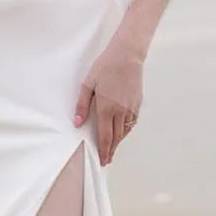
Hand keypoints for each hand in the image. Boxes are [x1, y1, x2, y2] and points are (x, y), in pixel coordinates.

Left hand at [73, 48, 143, 164]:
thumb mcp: (88, 84)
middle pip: (116, 137)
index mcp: (106, 108)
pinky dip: (126, 131)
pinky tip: (122, 133)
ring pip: (125, 131)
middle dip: (111, 150)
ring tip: (112, 149)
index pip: (105, 136)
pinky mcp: (137, 103)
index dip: (103, 150)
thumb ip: (82, 105)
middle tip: (107, 160)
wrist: (127, 55)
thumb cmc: (105, 67)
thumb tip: (77, 123)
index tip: (102, 160)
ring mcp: (131, 108)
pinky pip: (132, 123)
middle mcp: (120, 112)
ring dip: (118, 142)